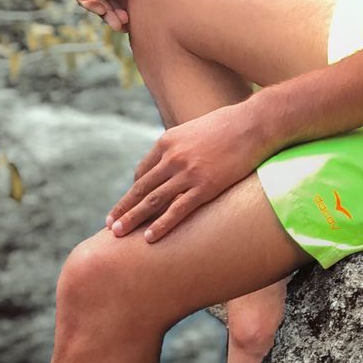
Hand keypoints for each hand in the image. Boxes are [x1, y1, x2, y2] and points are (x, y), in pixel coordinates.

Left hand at [106, 103, 267, 242]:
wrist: (253, 124)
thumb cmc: (228, 126)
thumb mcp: (194, 130)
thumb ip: (181, 147)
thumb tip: (176, 162)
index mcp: (167, 142)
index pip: (143, 172)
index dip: (134, 192)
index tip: (127, 205)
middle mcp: (172, 157)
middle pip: (141, 188)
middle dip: (124, 208)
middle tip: (110, 226)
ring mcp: (187, 172)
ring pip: (152, 201)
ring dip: (132, 219)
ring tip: (118, 234)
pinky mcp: (205, 186)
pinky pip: (177, 210)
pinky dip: (160, 225)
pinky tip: (149, 238)